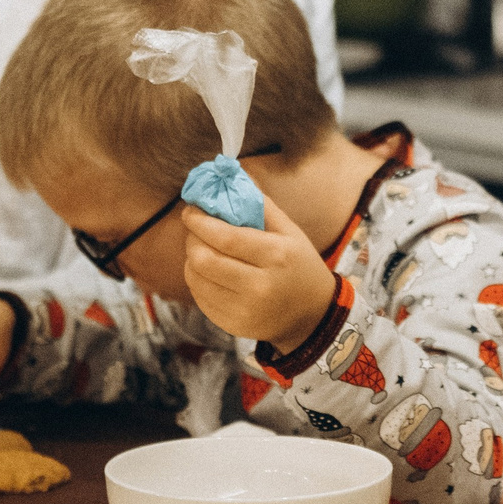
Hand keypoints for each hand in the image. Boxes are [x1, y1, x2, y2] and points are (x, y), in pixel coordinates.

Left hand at [178, 201, 336, 349]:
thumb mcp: (291, 232)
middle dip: (192, 239)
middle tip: (195, 229)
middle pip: (204, 259)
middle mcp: (259, 286)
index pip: (225, 238)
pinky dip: (197, 279)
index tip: (190, 210)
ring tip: (202, 249)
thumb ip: (261, 206)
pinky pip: (199, 297)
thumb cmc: (300, 266)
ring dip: (191, 259)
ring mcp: (244, 309)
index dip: (200, 222)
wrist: (312, 316)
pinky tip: (209, 271)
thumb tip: (232, 179)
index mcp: (276, 256)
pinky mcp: (232, 324)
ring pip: (196, 279)